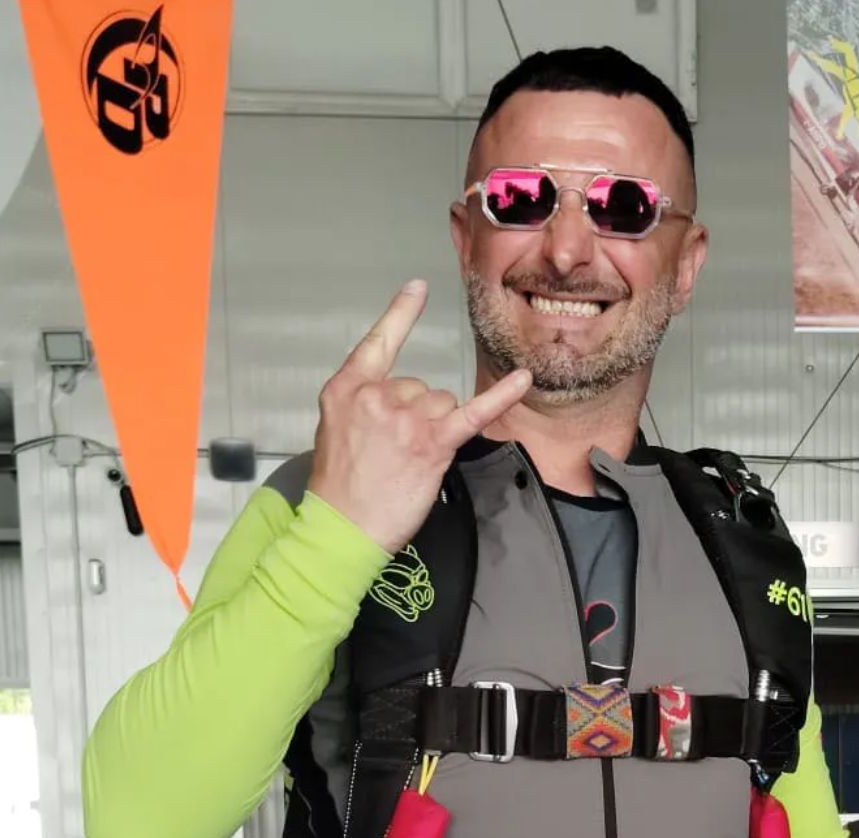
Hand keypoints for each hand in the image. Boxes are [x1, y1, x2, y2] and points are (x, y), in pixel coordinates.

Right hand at [308, 280, 531, 553]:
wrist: (341, 527)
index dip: (400, 314)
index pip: (379, 341)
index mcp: (348, 388)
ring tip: (411, 460)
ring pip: (443, 402)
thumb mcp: (335, 430)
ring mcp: (406, 417)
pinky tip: (523, 380)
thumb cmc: (338, 487)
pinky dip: (501, 396)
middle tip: (396, 452)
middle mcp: (378, 395)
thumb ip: (364, 404)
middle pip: (421, 386)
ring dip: (436, 428)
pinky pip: (473, 412)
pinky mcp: (432, 442)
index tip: (418, 288)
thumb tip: (397, 403)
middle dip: (417, 415)